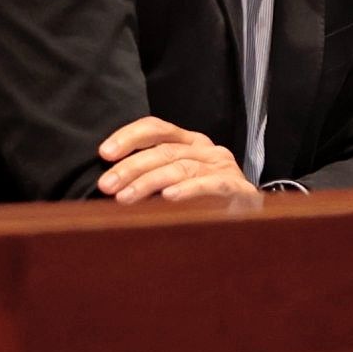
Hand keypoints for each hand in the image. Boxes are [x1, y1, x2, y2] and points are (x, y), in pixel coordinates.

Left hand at [96, 116, 259, 202]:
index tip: (104, 153)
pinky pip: (210, 185)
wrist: (248, 223)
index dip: (129, 137)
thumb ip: (149, 177)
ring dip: (149, 182)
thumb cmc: (203, 205)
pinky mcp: (237, 188)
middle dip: (131, 167)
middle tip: (106, 185)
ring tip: (125, 198)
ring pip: (181, 168)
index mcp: (190, 143)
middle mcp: (207, 150)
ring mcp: (223, 167)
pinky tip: (168, 197)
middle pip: (164, 150)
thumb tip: (108, 181)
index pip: (157, 128)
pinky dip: (188, 190)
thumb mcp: (174, 185)